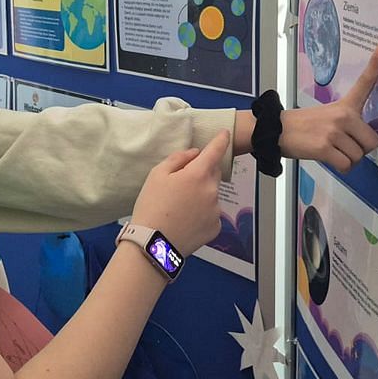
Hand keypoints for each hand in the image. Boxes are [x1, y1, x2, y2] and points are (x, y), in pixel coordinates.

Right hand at [130, 130, 229, 255]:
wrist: (154, 245)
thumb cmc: (152, 206)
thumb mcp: (156, 175)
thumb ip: (178, 159)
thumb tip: (194, 153)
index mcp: (198, 174)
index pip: (215, 151)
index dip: (221, 140)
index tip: (225, 134)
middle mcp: (212, 191)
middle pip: (213, 173)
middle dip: (201, 173)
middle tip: (180, 185)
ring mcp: (216, 211)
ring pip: (211, 195)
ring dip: (201, 195)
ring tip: (179, 208)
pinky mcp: (216, 228)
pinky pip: (211, 214)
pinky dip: (202, 213)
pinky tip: (185, 220)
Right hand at [281, 45, 377, 172]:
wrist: (275, 131)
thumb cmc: (303, 126)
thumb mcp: (326, 115)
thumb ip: (347, 123)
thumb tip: (367, 142)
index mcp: (343, 106)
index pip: (363, 83)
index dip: (375, 66)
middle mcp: (341, 116)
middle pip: (372, 141)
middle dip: (361, 149)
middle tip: (345, 146)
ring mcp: (333, 131)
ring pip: (359, 156)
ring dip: (348, 159)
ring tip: (332, 151)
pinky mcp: (324, 147)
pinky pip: (346, 165)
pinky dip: (340, 167)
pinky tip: (329, 159)